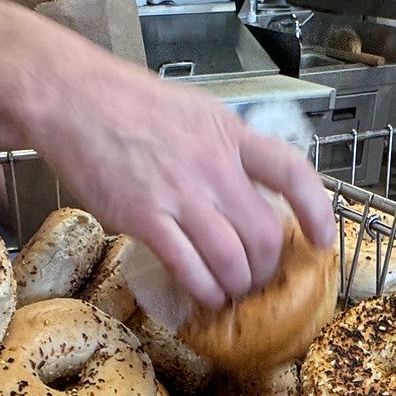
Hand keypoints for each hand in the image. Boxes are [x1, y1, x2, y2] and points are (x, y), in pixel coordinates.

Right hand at [22, 44, 335, 309]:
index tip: (323, 240)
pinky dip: (203, 292)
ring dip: (236, 286)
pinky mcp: (145, 217)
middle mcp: (213, 166)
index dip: (316, 211)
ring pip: (232, 260)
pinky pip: (189, 269)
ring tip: (228, 292)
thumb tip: (243, 190)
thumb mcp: (192, 113)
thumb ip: (222, 149)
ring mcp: (180, 194)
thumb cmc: (125, 106)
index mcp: (229, 134)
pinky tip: (201, 296)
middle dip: (266, 268)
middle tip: (256, 279)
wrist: (71, 98)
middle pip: (265, 233)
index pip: (291, 172)